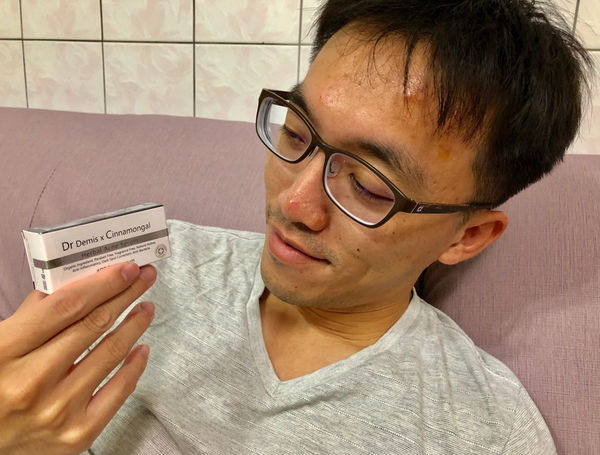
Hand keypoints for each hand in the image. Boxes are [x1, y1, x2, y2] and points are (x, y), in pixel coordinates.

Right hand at [0, 262, 156, 454]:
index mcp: (6, 350)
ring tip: (145, 308)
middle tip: (144, 279)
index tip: (126, 270)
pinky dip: (135, 366)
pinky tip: (141, 347)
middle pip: (93, 325)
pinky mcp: (77, 433)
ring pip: (110, 354)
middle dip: (126, 295)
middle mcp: (32, 381)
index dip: (104, 283)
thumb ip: (34, 314)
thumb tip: (78, 283)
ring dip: (135, 324)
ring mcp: (57, 410)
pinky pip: (118, 392)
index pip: (68, 306)